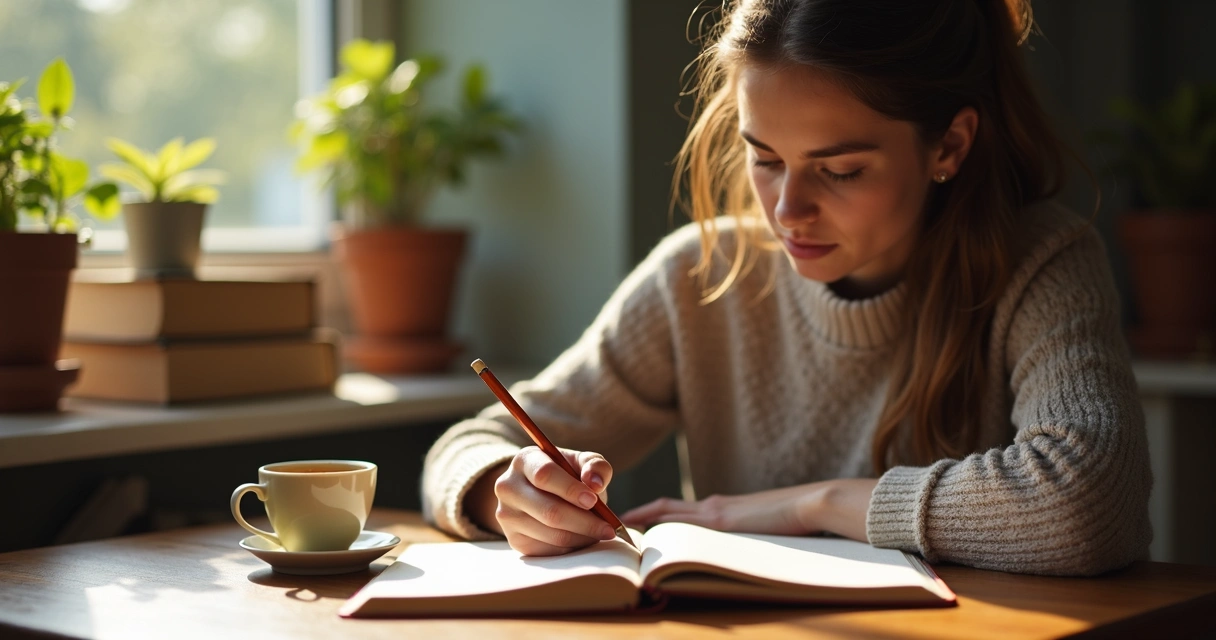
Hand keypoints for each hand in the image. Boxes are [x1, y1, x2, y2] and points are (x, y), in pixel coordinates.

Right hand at [469, 446, 617, 555]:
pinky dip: (572, 547)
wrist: (538, 492)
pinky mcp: (514, 540)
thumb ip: (595, 466)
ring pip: (551, 534)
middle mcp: (508, 487)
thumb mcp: (580, 462)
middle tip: (609, 528)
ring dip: (583, 537)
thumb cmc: (565, 475)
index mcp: (524, 460)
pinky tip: (583, 539)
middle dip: (585, 522)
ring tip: (601, 532)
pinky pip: (549, 550)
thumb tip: (595, 484)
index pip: (544, 476)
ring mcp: (508, 516)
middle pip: (549, 511)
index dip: (571, 490)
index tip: (593, 500)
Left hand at [619, 478, 878, 540]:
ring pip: (669, 516)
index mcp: (722, 507)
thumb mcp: (760, 527)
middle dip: (640, 517)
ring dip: (646, 523)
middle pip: (666, 509)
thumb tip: (733, 547)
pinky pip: (684, 527)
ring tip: (621, 531)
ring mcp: (716, 513)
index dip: (654, 514)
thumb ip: (742, 533)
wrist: (811, 503)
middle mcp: (713, 506)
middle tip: (614, 524)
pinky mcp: (723, 522)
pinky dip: (663, 530)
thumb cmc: (794, 517)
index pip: (678, 510)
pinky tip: (647, 538)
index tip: (633, 521)